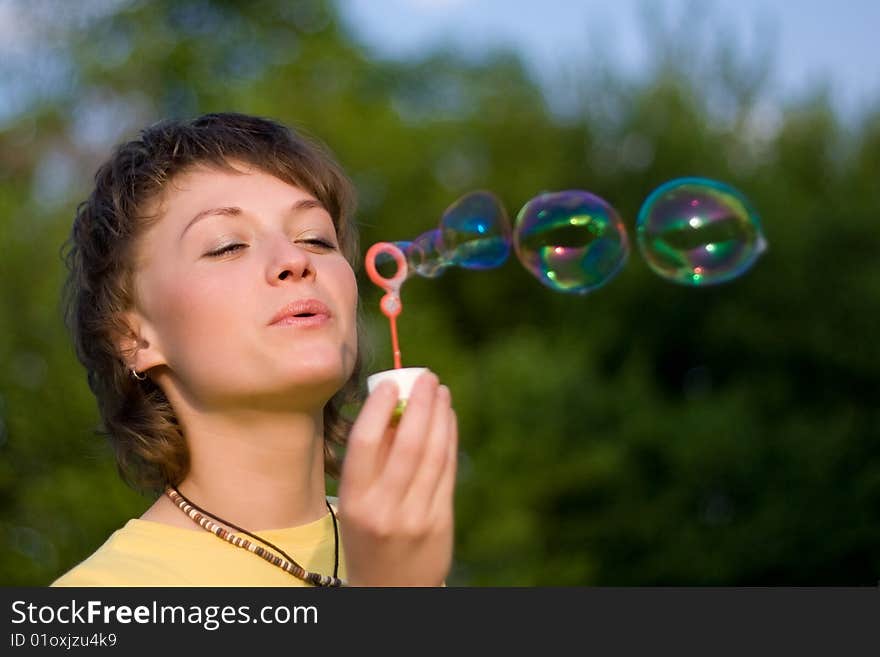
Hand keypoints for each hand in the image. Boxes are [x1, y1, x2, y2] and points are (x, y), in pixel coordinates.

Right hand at [337, 370, 457, 585]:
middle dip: (419, 404)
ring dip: (439, 416)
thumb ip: (372, 461)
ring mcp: (417, 517)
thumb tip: (392, 407)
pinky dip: (449, 439)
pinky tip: (448, 418)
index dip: (379, 408)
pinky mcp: (442, 522)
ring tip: (440, 390)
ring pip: (433, 455)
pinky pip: (447, 470)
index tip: (390, 382)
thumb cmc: (368, 537)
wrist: (391, 591)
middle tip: (426, 377)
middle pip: (407, 444)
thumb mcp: (356, 505)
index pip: (366, 445)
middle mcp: (385, 509)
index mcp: (355, 502)